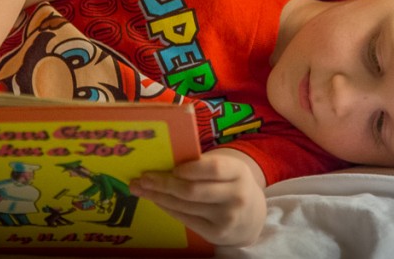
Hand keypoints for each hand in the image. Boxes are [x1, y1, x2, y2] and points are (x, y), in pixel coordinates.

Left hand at [130, 149, 265, 246]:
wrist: (252, 216)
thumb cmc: (230, 183)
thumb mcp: (227, 169)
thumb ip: (203, 164)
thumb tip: (163, 160)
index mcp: (238, 172)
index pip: (213, 168)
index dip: (189, 168)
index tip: (171, 168)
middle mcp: (236, 196)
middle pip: (192, 190)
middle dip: (163, 184)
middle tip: (143, 178)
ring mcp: (226, 218)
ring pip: (184, 206)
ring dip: (158, 196)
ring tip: (141, 188)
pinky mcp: (216, 234)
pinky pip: (185, 218)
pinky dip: (167, 208)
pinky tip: (156, 200)